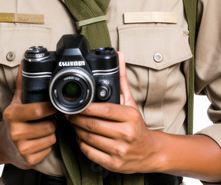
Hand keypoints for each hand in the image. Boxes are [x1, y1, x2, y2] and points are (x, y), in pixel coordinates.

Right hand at [0, 66, 56, 168]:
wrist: (3, 144)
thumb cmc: (14, 120)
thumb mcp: (16, 101)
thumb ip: (21, 83)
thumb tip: (24, 64)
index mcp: (12, 115)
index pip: (38, 110)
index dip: (50, 108)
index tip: (54, 105)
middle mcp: (15, 132)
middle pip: (48, 126)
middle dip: (52, 122)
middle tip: (47, 119)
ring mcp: (21, 148)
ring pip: (51, 138)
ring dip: (51, 133)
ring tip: (43, 129)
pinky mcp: (28, 160)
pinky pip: (48, 149)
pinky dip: (48, 145)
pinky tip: (40, 141)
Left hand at [66, 51, 160, 173]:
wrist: (149, 152)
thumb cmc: (137, 125)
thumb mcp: (130, 102)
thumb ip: (121, 79)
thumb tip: (119, 56)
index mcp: (130, 117)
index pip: (104, 110)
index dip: (86, 108)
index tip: (77, 105)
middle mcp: (126, 134)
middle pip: (93, 125)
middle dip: (77, 119)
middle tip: (71, 114)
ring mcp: (120, 151)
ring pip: (89, 139)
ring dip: (77, 130)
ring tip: (74, 124)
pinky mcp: (114, 164)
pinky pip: (90, 153)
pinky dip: (82, 144)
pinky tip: (81, 137)